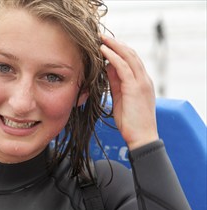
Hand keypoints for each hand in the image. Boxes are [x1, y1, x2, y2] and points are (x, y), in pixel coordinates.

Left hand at [100, 35, 158, 149]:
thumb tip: (107, 68)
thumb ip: (116, 82)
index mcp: (141, 82)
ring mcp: (141, 83)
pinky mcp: (135, 88)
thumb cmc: (130, 121)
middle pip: (131, 54)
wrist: (141, 137)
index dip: (119, 50)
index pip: (131, 60)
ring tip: (101, 38)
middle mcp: (144, 79)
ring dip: (114, 45)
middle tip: (101, 36)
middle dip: (116, 43)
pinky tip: (103, 51)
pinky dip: (113, 57)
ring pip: (128, 57)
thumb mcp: (121, 98)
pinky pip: (123, 67)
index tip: (106, 44)